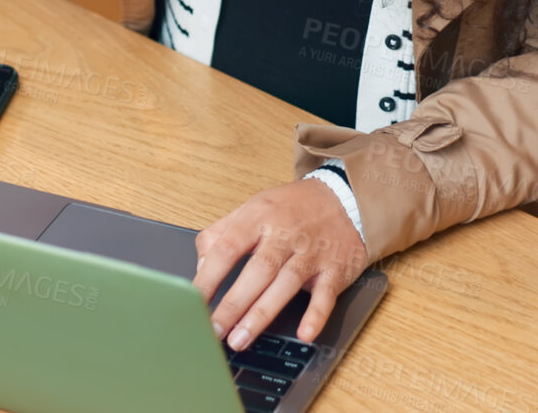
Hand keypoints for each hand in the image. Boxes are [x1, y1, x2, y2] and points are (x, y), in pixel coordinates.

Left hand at [194, 178, 368, 351]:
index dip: (209, 276)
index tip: (193, 301)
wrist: (345, 197)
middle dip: (233, 304)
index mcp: (259, 217)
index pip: (228, 247)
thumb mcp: (252, 208)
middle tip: (213, 330)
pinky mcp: (335, 269)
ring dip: (262, 314)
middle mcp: (285, 235)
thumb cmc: (292, 208)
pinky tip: (304, 333)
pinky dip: (316, 315)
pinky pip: (326, 295)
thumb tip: (201, 266)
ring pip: (285, 285)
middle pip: (257, 270)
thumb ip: (221, 234)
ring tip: (240, 339)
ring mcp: (311, 253)